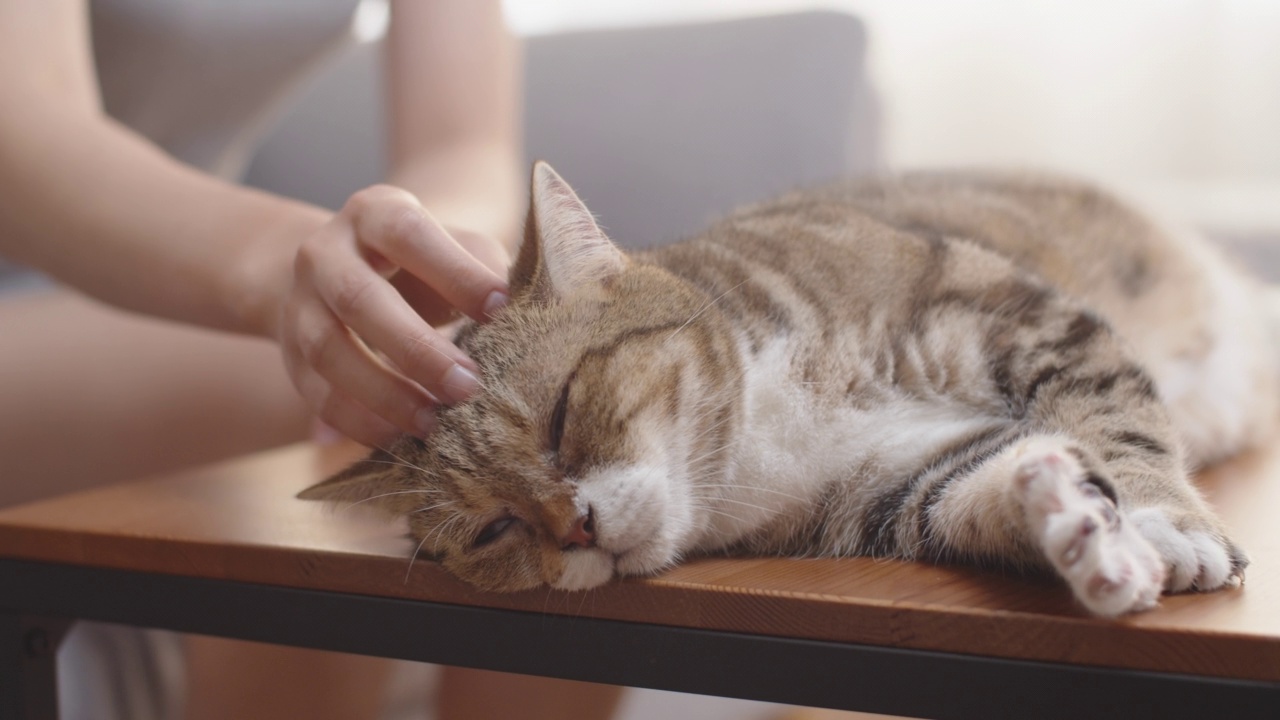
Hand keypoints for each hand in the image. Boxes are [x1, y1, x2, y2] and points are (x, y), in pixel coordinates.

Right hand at [276, 185, 509, 446]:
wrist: (342, 270)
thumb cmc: (424, 263)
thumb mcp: (456, 248)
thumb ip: (486, 270)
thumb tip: (519, 312)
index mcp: (374, 213)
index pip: (408, 235)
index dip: (454, 272)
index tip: (500, 308)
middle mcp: (325, 252)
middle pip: (359, 299)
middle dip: (416, 349)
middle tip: (469, 386)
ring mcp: (300, 304)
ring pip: (328, 352)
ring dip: (384, 393)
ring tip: (435, 424)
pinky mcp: (291, 355)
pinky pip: (316, 394)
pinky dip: (359, 422)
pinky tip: (400, 439)